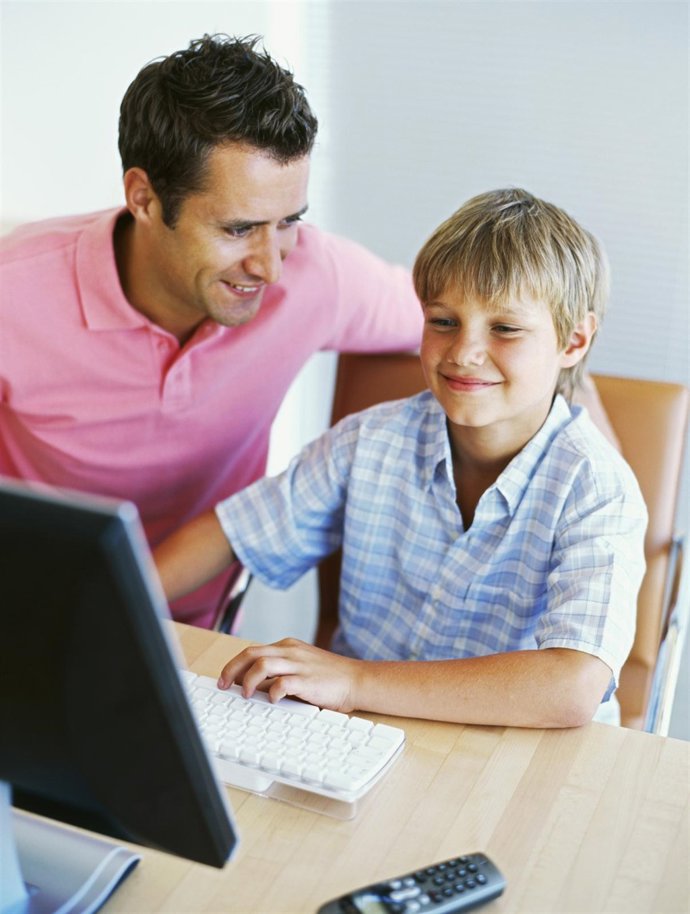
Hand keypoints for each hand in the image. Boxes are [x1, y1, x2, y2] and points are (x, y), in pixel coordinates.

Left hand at [217, 638, 361, 711]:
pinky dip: (271, 692)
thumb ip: (280, 670)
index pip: (253, 650)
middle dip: (232, 669)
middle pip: (251, 654)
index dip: (234, 664)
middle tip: (223, 685)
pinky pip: (281, 683)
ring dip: (248, 681)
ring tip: (245, 695)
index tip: (225, 678)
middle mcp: (290, 652)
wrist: (356, 680)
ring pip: (262, 665)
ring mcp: (298, 665)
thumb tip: (255, 684)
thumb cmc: (330, 677)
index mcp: (287, 646)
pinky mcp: (306, 680)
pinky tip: (272, 700)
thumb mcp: (301, 666)